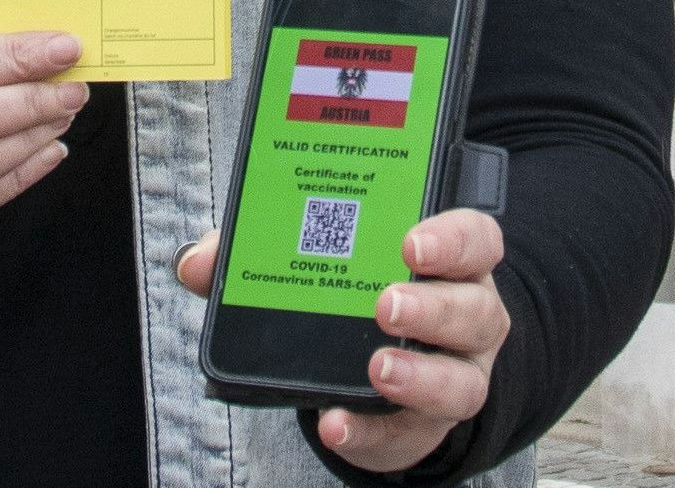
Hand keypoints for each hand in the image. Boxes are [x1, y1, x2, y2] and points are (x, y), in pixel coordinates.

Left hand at [176, 209, 509, 473]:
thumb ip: (261, 251)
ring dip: (417, 377)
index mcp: (450, 261)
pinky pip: (408, 435)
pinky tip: (334, 423)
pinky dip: (369, 433)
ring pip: (460, 382)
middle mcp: (468, 317)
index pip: (475, 239)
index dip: (452, 238)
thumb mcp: (323, 257)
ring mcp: (457, 376)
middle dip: (432, 308)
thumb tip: (198, 262)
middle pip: (474, 311)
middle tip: (385, 304)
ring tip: (375, 370)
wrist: (385, 359)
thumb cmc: (358, 288)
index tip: (410, 241)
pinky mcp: (426, 427)